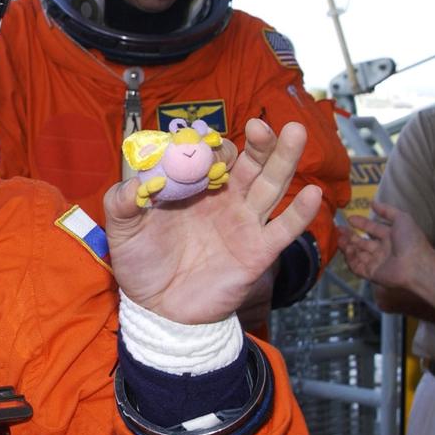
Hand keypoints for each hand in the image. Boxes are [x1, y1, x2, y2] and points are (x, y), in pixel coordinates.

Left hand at [105, 118, 321, 324]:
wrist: (157, 309)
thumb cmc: (141, 263)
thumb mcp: (122, 230)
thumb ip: (122, 201)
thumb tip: (135, 182)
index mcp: (193, 188)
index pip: (210, 156)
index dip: (209, 146)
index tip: (201, 140)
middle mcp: (224, 200)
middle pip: (249, 163)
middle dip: (259, 142)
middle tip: (262, 124)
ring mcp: (243, 224)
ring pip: (270, 186)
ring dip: (284, 160)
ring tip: (295, 133)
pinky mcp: (256, 252)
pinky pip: (282, 230)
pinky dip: (299, 213)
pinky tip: (312, 193)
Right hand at [340, 202, 433, 289]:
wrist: (415, 265)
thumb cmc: (410, 241)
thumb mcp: (402, 219)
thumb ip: (387, 210)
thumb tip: (372, 202)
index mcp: (391, 237)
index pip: (373, 229)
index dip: (362, 223)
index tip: (349, 218)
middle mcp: (383, 250)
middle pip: (363, 242)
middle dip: (350, 235)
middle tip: (339, 229)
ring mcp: (377, 262)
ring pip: (358, 254)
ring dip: (348, 246)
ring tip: (339, 238)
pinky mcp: (371, 273)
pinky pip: (357, 266)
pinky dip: (350, 259)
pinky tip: (347, 250)